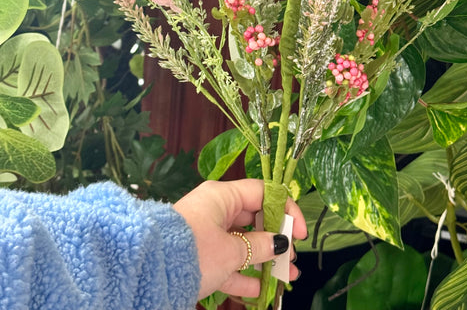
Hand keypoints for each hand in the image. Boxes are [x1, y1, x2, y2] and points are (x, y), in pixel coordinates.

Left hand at [173, 179, 306, 298]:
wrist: (150, 272)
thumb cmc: (195, 251)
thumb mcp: (232, 250)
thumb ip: (259, 246)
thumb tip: (280, 243)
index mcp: (222, 196)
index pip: (263, 193)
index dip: (286, 210)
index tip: (300, 233)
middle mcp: (215, 209)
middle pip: (254, 219)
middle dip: (277, 240)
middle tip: (292, 258)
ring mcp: (206, 233)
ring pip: (243, 244)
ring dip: (264, 260)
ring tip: (287, 277)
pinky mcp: (199, 257)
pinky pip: (228, 263)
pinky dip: (244, 275)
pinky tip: (262, 290)